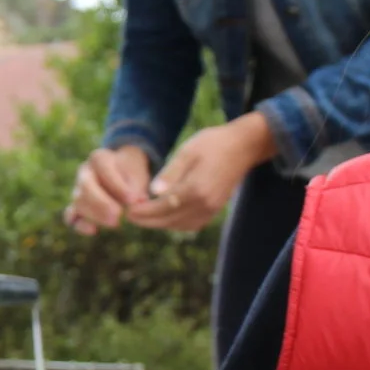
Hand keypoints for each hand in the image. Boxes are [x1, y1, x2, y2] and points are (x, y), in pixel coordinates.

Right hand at [66, 145, 152, 234]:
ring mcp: (77, 189)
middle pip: (86, 186)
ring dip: (95, 214)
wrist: (123, 173)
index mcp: (99, 158)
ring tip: (115, 223)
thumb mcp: (138, 174)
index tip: (133, 200)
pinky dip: (79, 224)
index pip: (104, 170)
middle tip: (118, 215)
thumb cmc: (131, 172)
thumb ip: (137, 187)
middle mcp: (84, 172)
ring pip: (78, 202)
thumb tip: (136, 204)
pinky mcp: (76, 207)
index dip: (118, 186)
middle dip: (102, 203)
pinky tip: (93, 230)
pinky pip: (71, 217)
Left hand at [125, 113, 276, 232]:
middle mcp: (204, 204)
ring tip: (143, 216)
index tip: (127, 211)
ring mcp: (211, 209)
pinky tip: (164, 216)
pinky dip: (174, 223)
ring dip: (160, 223)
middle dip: (147, 221)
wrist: (242, 147)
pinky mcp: (214, 210)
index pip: (162, 207)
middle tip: (129, 216)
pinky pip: (191, 224)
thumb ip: (170, 173)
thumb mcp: (187, 152)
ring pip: (179, 225)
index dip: (143, 211)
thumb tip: (153, 192)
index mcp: (195, 189)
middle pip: (169, 220)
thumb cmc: (212, 144)